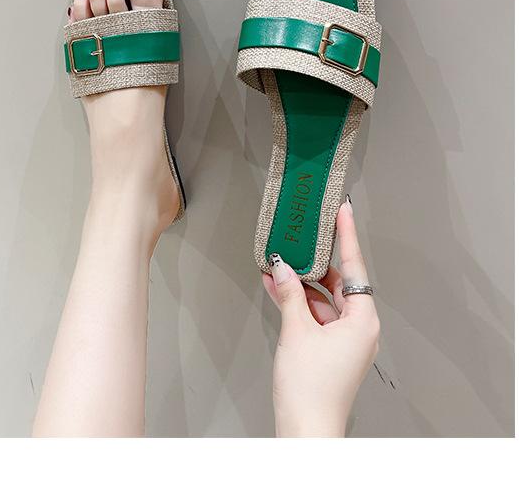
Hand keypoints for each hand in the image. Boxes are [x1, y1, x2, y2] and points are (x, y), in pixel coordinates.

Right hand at [263, 199, 379, 436]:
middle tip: (301, 235)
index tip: (343, 211)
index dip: (347, 236)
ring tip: (277, 261)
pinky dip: (298, 302)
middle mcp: (359, 327)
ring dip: (300, 283)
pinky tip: (276, 286)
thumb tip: (281, 267)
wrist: (306, 430)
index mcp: (363, 321)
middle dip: (314, 261)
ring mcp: (345, 339)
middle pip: (338, 282)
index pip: (354, 268)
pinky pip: (316, 315)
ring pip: (323, 299)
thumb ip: (290, 294)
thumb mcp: (297, 331)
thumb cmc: (311, 389)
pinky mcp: (330, 348)